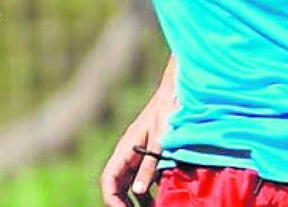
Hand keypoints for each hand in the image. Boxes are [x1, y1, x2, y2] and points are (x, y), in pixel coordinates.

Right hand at [100, 83, 178, 206]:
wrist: (178, 92)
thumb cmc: (168, 112)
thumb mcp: (160, 141)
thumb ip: (149, 165)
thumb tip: (137, 191)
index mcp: (125, 149)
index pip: (109, 179)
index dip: (112, 198)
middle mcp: (129, 153)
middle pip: (119, 184)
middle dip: (124, 202)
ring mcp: (139, 153)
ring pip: (131, 182)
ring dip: (137, 198)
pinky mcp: (151, 152)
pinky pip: (145, 175)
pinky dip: (149, 188)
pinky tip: (160, 197)